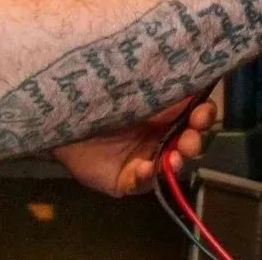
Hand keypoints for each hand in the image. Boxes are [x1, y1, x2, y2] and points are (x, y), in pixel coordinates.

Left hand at [53, 97, 217, 196]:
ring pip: (172, 165)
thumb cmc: (94, 94)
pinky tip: (144, 167)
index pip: (194, 115)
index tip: (203, 111)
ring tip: (175, 157)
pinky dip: (146, 176)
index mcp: (163, 113)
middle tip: (191, 138)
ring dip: (178, 161)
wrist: (58, 115)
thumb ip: (155, 87)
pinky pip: (142, 182)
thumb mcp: (127, 87)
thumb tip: (186, 79)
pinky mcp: (127, 180)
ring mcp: (145, 160)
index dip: (203, 115)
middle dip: (195, 141)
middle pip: (189, 143)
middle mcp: (159, 137)